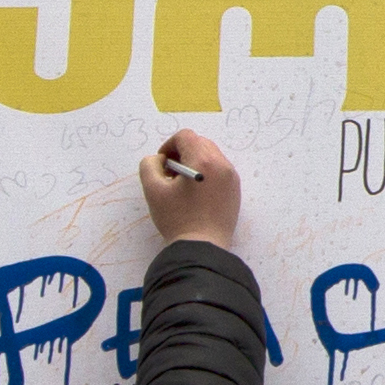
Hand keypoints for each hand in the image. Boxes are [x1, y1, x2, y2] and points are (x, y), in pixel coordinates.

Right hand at [139, 129, 243, 248]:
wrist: (202, 247)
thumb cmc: (177, 219)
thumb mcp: (153, 190)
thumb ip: (150, 165)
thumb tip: (159, 159)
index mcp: (203, 160)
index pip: (185, 136)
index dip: (169, 145)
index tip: (163, 164)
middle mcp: (222, 164)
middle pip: (200, 143)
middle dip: (182, 152)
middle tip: (170, 174)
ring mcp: (231, 177)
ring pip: (211, 156)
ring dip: (195, 162)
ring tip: (183, 185)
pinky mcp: (235, 191)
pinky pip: (220, 171)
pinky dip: (206, 174)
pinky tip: (196, 194)